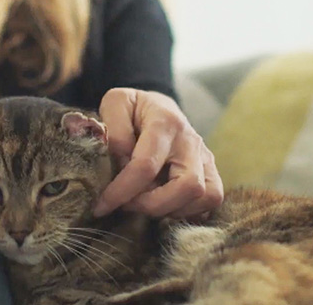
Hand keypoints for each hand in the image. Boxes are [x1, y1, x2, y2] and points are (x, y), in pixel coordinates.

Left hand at [92, 88, 223, 218]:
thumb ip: (113, 130)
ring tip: (146, 202)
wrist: (159, 107)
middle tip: (128, 205)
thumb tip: (122, 162)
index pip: (146, 166)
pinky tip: (164, 204)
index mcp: (165, 122)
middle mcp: (191, 141)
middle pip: (188, 185)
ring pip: (205, 197)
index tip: (101, 205)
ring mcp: (205, 157)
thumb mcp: (115, 103)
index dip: (122, 191)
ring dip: (172, 209)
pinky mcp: (211, 171)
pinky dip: (188, 211)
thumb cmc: (133, 109)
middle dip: (153, 205)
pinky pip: (211, 200)